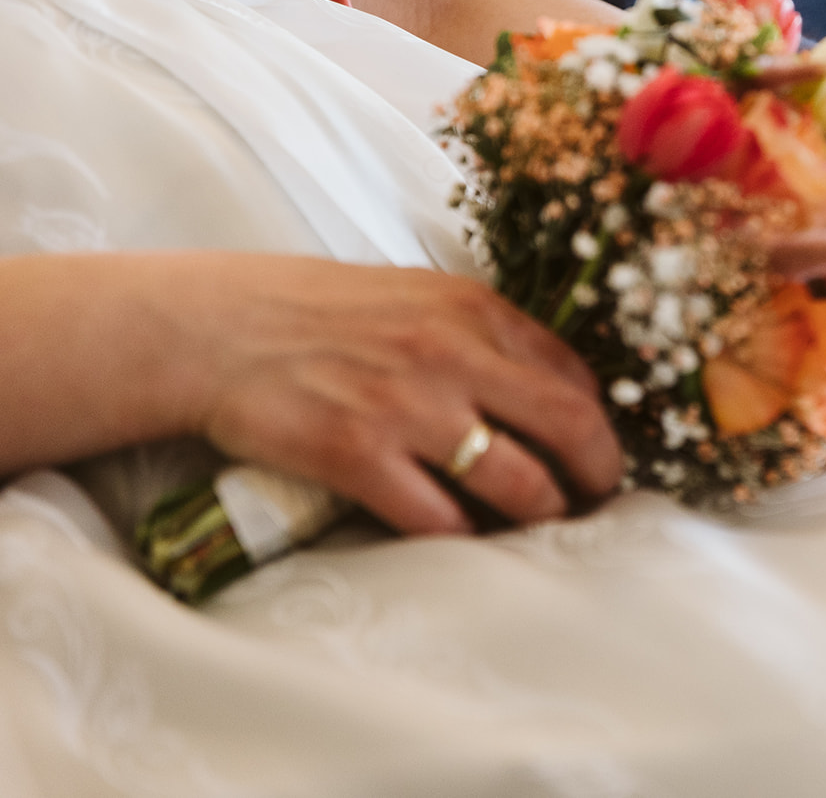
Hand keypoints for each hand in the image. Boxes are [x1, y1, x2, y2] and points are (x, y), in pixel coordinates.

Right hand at [171, 256, 622, 535]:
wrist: (213, 329)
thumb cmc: (318, 314)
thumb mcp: (417, 297)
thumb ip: (482, 336)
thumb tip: (553, 389)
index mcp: (474, 309)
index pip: (576, 377)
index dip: (600, 427)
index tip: (597, 456)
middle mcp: (452, 353)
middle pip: (573, 428)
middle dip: (599, 477)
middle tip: (595, 505)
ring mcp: (407, 406)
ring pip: (519, 484)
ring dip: (541, 518)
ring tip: (537, 530)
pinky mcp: (356, 455)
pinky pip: (440, 520)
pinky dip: (464, 540)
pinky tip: (464, 540)